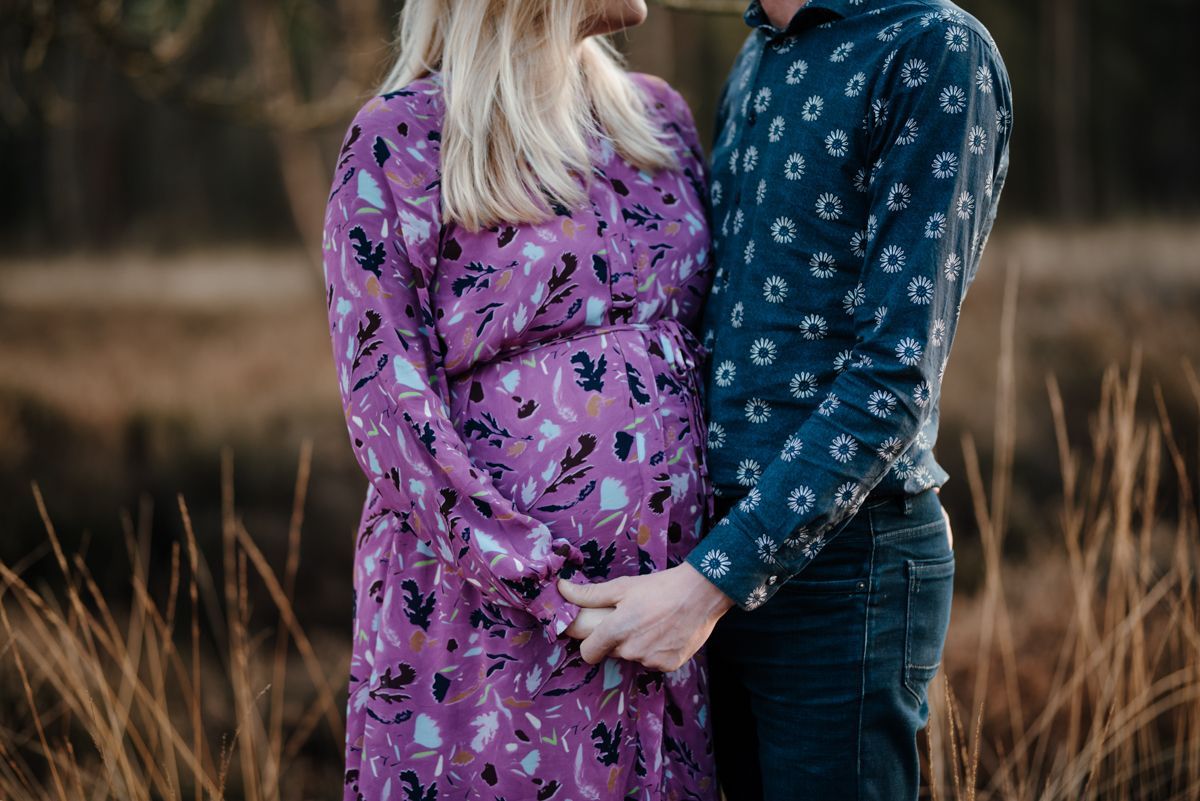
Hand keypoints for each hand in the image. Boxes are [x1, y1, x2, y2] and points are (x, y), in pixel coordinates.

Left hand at [557, 562, 734, 671]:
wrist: (701, 594)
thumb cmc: (660, 587)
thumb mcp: (623, 587)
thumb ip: (590, 594)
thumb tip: (561, 589)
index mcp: (616, 630)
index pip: (588, 652)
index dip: (589, 643)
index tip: (596, 633)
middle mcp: (631, 650)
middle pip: (612, 652)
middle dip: (616, 639)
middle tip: (632, 618)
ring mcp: (650, 660)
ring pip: (633, 657)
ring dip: (637, 645)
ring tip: (653, 623)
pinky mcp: (668, 666)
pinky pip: (652, 662)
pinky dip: (656, 651)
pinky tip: (666, 633)